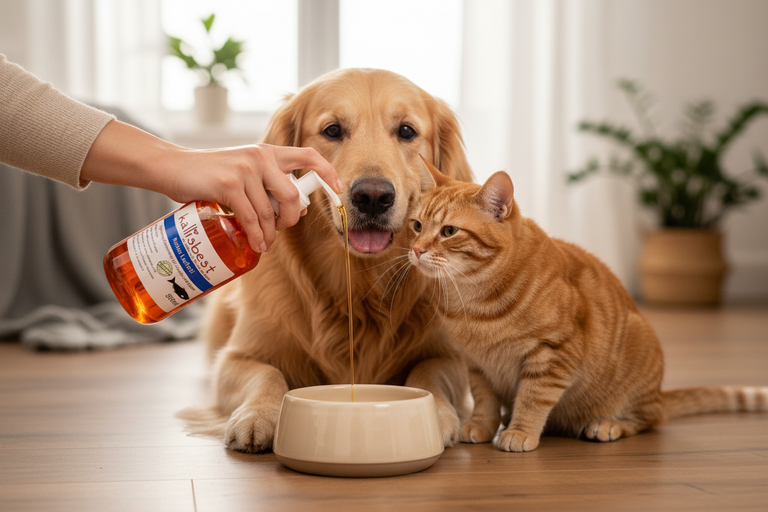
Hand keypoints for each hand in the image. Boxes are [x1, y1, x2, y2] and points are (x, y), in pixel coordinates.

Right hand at [81, 121, 340, 251]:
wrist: (171, 167)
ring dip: (269, 234)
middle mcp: (260, 156)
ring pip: (270, 212)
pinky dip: (255, 236)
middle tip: (281, 229)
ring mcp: (244, 170)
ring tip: (263, 243)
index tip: (339, 192)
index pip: (309, 156)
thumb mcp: (244, 173)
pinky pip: (251, 218)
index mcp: (268, 151)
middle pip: (293, 195)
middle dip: (292, 219)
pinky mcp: (228, 184)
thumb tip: (303, 207)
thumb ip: (269, 184)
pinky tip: (256, 244)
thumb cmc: (210, 175)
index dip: (328, 173)